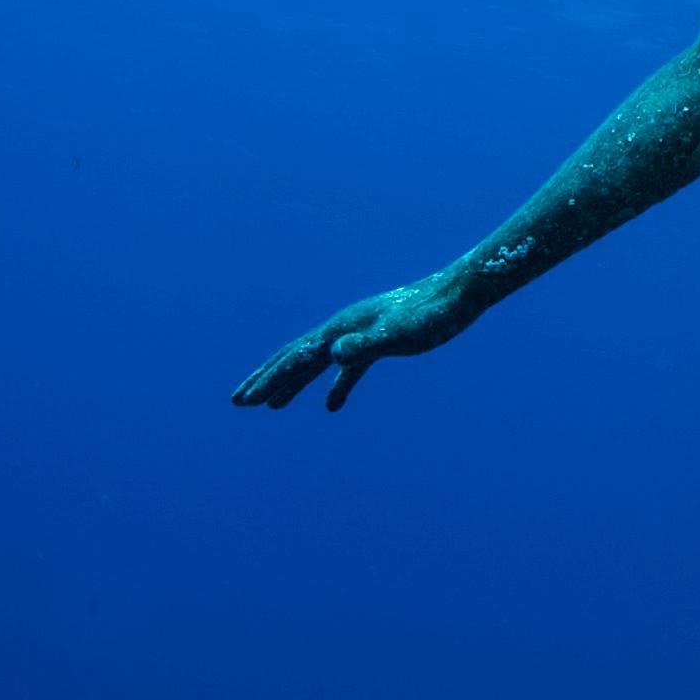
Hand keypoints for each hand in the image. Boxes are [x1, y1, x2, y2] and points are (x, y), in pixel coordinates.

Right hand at [232, 268, 480, 412]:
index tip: (244, 402)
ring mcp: (360, 334)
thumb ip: (366, 344)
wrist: (461, 293)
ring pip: (316, 362)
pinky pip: (347, 368)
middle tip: (238, 402)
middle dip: (266, 379)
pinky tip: (331, 406)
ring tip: (270, 405)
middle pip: (295, 356)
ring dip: (291, 383)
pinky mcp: (379, 342)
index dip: (268, 380)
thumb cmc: (433, 314)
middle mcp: (344, 328)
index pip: (295, 357)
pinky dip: (336, 386)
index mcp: (342, 327)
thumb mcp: (399, 334)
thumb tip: (332, 354)